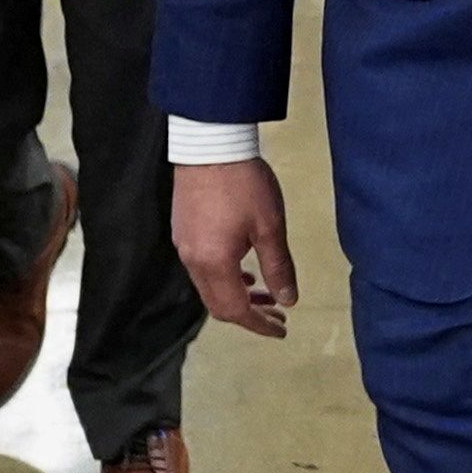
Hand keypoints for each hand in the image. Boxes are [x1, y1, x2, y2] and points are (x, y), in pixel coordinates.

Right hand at [174, 158, 297, 337]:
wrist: (210, 144)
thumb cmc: (245, 184)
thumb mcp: (270, 227)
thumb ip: (279, 268)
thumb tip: (289, 300)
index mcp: (215, 264)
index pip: (236, 311)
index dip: (259, 325)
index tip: (282, 329)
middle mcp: (193, 262)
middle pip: (218, 305)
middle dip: (249, 315)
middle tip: (278, 313)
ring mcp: (184, 247)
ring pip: (209, 288)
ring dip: (237, 296)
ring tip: (265, 293)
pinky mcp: (182, 232)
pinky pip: (202, 269)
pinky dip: (224, 278)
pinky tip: (242, 269)